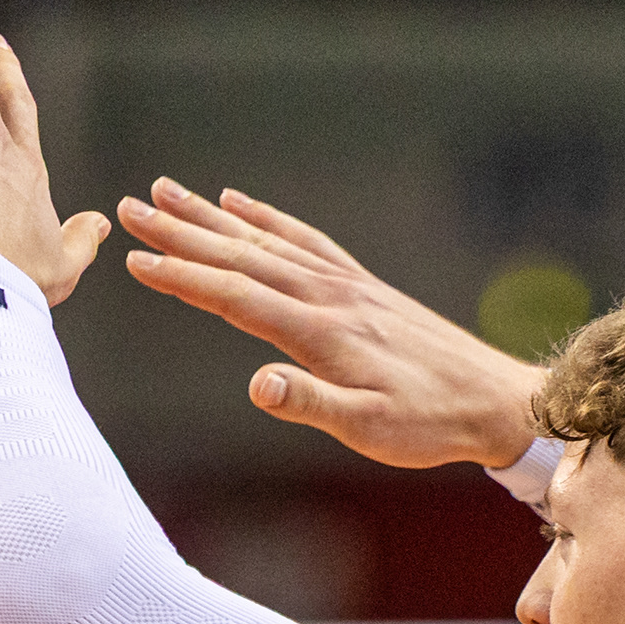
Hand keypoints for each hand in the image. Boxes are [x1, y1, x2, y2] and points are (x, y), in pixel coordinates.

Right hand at [116, 181, 544, 470]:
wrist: (496, 399)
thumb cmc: (431, 425)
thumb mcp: (369, 431)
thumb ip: (311, 405)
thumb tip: (257, 385)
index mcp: (320, 333)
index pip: (235, 297)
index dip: (182, 278)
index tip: (133, 260)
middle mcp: (329, 296)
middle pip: (241, 256)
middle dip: (181, 232)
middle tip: (128, 207)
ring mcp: (347, 285)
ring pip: (266, 241)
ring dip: (213, 217)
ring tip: (168, 192)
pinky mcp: (363, 286)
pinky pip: (304, 241)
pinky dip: (266, 220)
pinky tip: (240, 205)